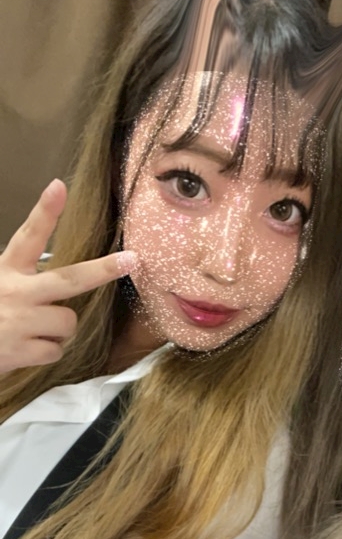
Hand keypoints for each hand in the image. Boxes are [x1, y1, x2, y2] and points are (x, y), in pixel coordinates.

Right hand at [0, 179, 135, 373]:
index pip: (27, 236)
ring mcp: (18, 321)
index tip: (59, 186)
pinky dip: (45, 352)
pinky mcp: (20, 350)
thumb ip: (22, 281)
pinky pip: (55, 350)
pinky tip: (23, 349)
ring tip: (30, 332)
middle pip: (69, 279)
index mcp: (5, 270)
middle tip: (131, 260)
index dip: (45, 212)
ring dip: (57, 331)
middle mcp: (14, 291)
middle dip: (103, 270)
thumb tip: (58, 289)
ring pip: (67, 322)